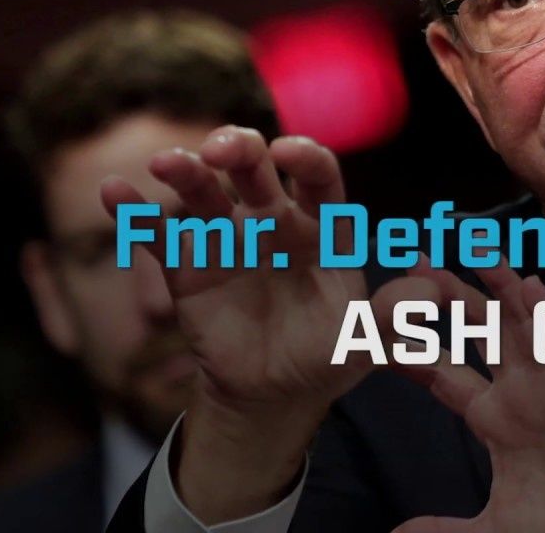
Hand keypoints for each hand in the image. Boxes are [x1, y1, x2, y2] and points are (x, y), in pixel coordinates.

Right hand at [101, 126, 436, 521]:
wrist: (277, 394)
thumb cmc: (328, 355)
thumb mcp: (365, 344)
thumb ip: (393, 317)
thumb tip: (431, 294)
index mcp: (323, 227)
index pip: (318, 177)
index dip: (306, 159)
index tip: (290, 152)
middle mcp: (274, 221)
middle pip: (255, 171)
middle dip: (240, 151)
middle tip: (222, 149)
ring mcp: (228, 239)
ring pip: (205, 193)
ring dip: (185, 173)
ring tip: (166, 164)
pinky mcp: (187, 268)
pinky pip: (160, 234)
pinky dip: (135, 213)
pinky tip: (113, 194)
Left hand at [394, 262, 544, 532]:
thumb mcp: (492, 527)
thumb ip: (444, 530)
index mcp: (492, 416)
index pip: (443, 371)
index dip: (412, 347)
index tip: (379, 320)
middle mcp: (519, 391)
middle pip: (479, 330)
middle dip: (450, 295)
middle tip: (418, 260)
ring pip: (522, 325)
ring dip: (502, 287)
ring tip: (479, 249)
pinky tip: (533, 292)